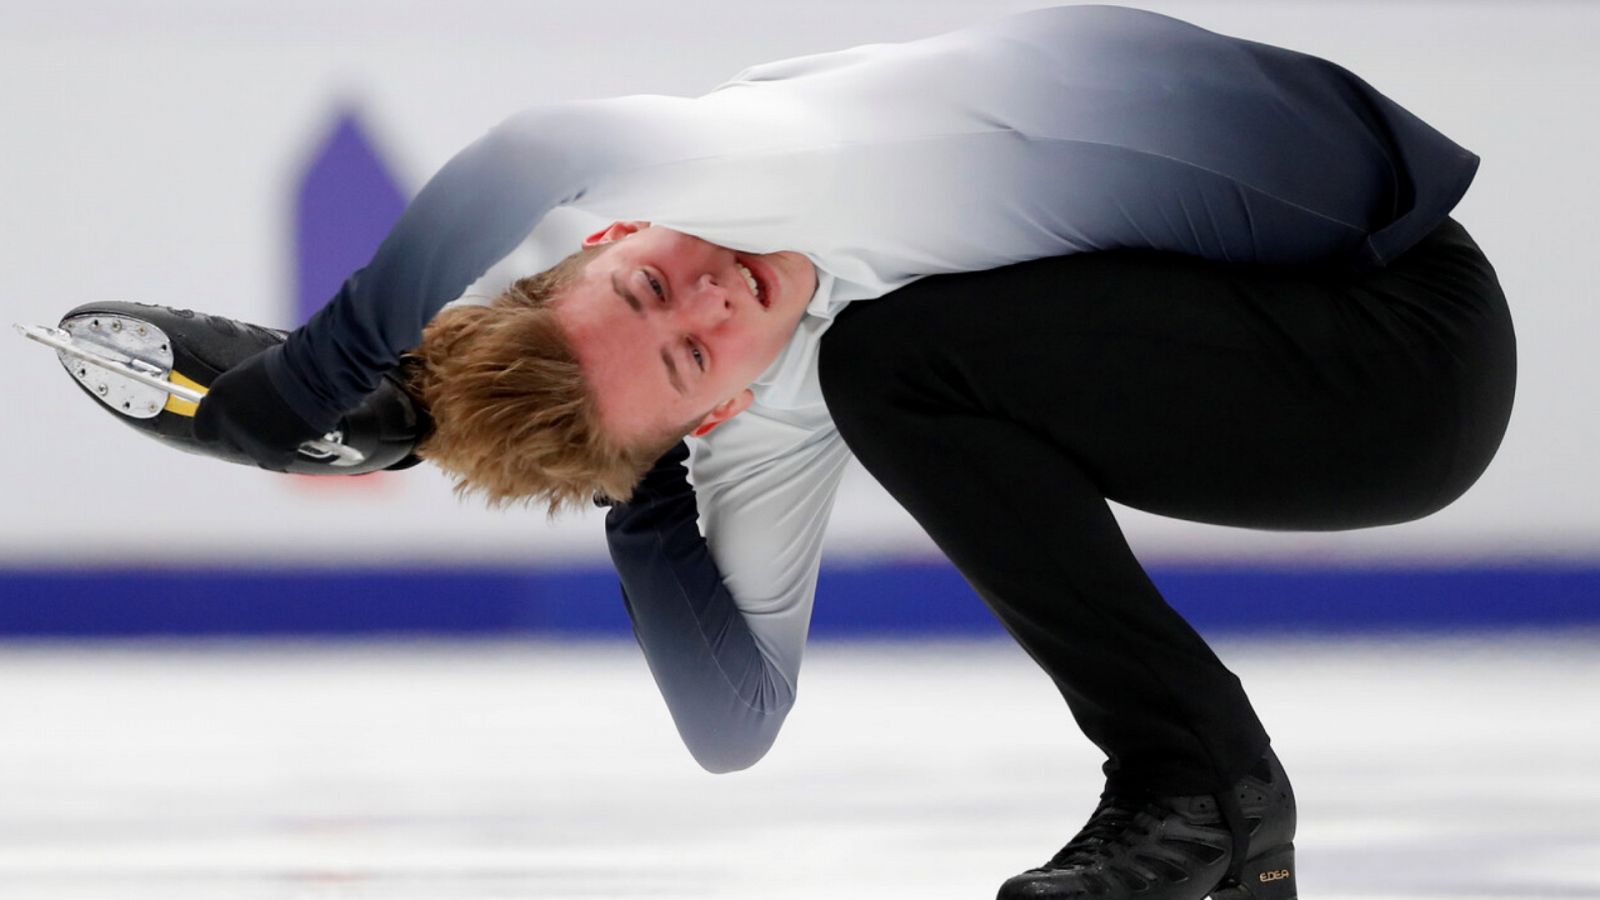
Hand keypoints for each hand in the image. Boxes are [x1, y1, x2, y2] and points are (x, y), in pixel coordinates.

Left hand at [194, 347, 324, 470]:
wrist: (313, 374)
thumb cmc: (288, 365)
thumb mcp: (250, 374)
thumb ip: (237, 395)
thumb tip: (240, 406)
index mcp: (218, 397)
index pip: (202, 425)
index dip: (219, 426)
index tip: (232, 423)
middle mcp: (226, 419)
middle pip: (228, 441)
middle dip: (244, 435)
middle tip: (266, 423)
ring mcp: (246, 437)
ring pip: (251, 451)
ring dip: (266, 443)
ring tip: (286, 423)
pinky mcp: (269, 451)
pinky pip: (274, 460)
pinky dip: (285, 452)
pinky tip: (296, 433)